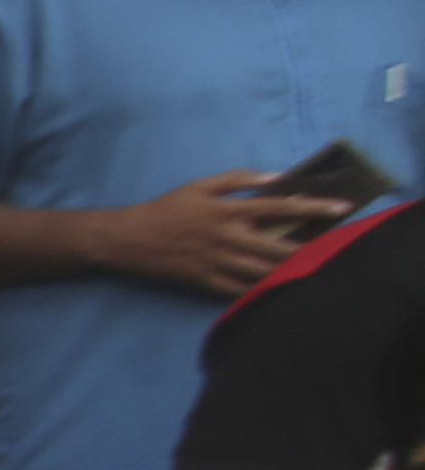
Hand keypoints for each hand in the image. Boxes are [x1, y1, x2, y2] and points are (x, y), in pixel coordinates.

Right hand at [102, 175, 354, 300]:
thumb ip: (238, 179)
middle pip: (279, 246)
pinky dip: (260, 290)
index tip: (342, 208)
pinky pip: (240, 290)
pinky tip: (276, 290)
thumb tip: (276, 179)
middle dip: (308, 249)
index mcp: (228, 210)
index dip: (314, 207)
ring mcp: (217, 261)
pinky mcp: (205, 280)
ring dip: (289, 272)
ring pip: (263, 271)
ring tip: (310, 271)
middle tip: (330, 250)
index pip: (280, 206)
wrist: (127, 238)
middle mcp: (227, 237)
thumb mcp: (199, 185)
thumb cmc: (165, 208)